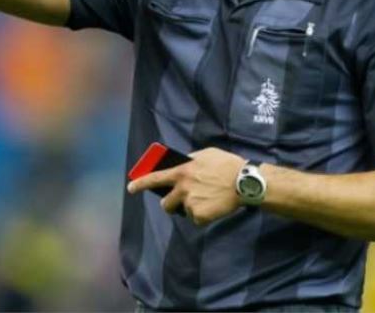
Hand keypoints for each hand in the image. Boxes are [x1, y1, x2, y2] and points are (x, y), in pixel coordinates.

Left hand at [127, 147, 244, 225]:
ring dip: (191, 208)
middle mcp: (183, 188)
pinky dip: (204, 216)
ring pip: (184, 211)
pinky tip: (215, 206)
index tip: (130, 188)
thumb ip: (191, 159)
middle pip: (166, 204)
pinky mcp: (200, 215)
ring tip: (207, 200)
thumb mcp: (206, 154)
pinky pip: (197, 219)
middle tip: (180, 203)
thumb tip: (183, 162)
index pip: (155, 178)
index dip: (140, 183)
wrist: (244, 182)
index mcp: (182, 171)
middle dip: (170, 205)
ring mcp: (191, 203)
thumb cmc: (226, 165)